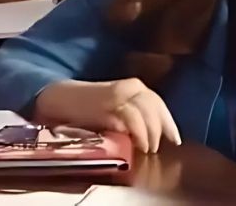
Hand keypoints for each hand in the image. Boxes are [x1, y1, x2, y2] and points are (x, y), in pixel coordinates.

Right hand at [34, 78, 181, 153]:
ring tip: (148, 148)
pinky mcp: (109, 103)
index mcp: (135, 86)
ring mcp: (120, 93)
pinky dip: (138, 131)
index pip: (158, 103)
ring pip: (146, 111)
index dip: (168, 123)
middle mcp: (131, 87)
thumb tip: (151, 135)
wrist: (61, 99)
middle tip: (157, 148)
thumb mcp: (115, 108)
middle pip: (155, 107)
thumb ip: (132, 115)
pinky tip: (138, 143)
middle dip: (160, 129)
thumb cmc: (88, 108)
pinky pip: (131, 117)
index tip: (175, 139)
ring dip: (150, 133)